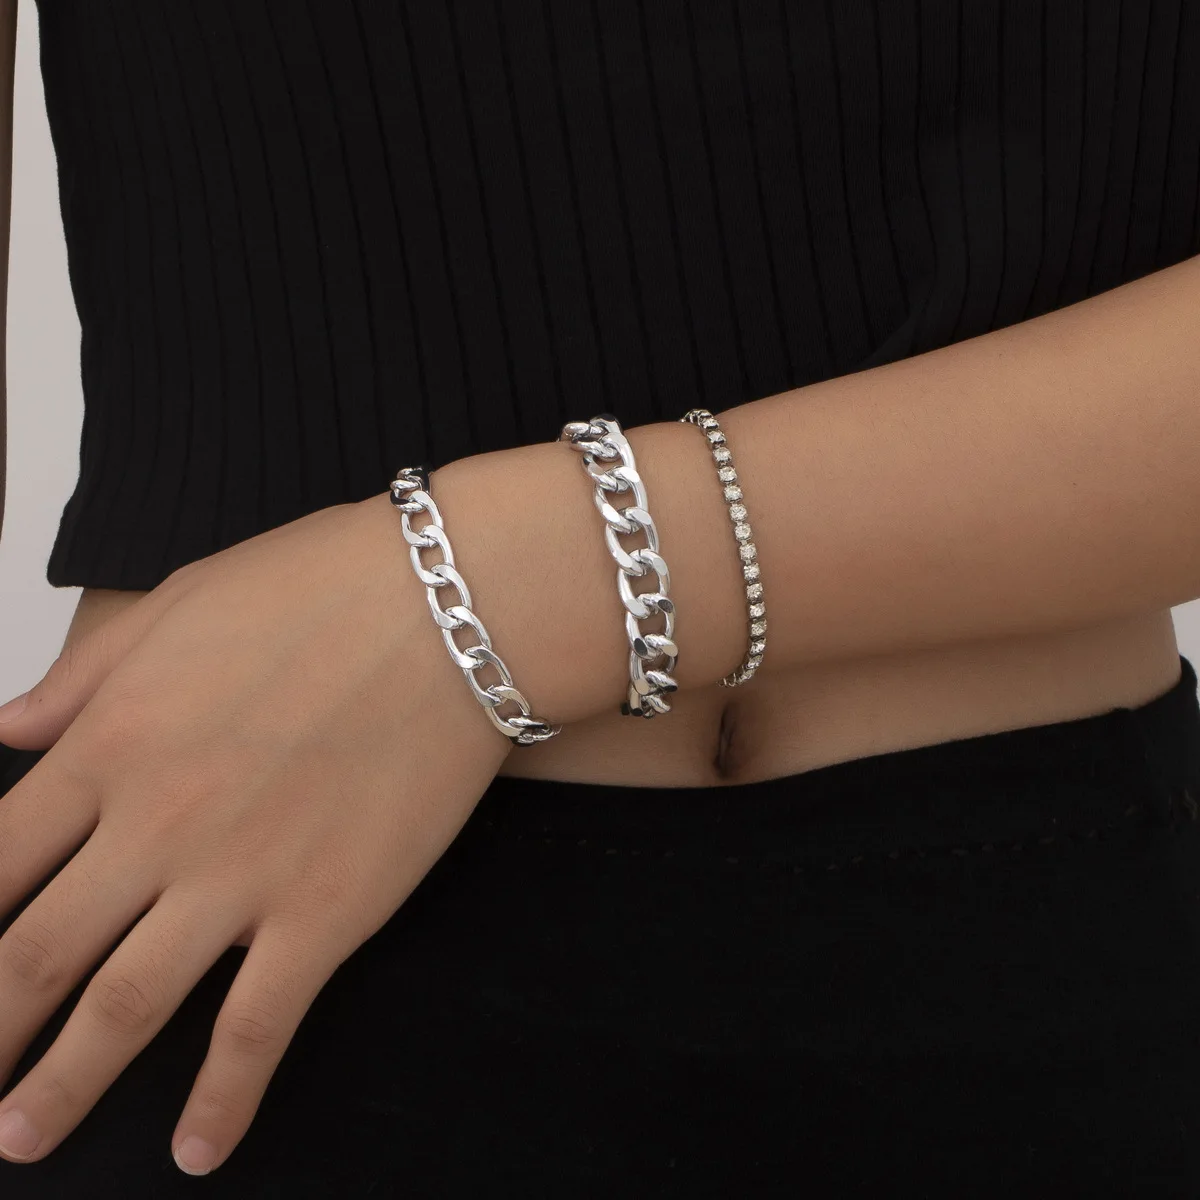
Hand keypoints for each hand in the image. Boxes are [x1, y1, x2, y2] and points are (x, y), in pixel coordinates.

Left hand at [0, 491, 511, 1173]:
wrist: (454, 607)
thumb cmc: (324, 586)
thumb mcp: (182, 602)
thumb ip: (86, 674)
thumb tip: (6, 724)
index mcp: (112, 742)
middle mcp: (157, 823)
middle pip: (31, 954)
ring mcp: (241, 877)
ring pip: (123, 1008)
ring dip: (62, 1084)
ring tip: (22, 1139)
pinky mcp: (327, 912)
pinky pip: (257, 1027)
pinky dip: (222, 1099)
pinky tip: (198, 1151)